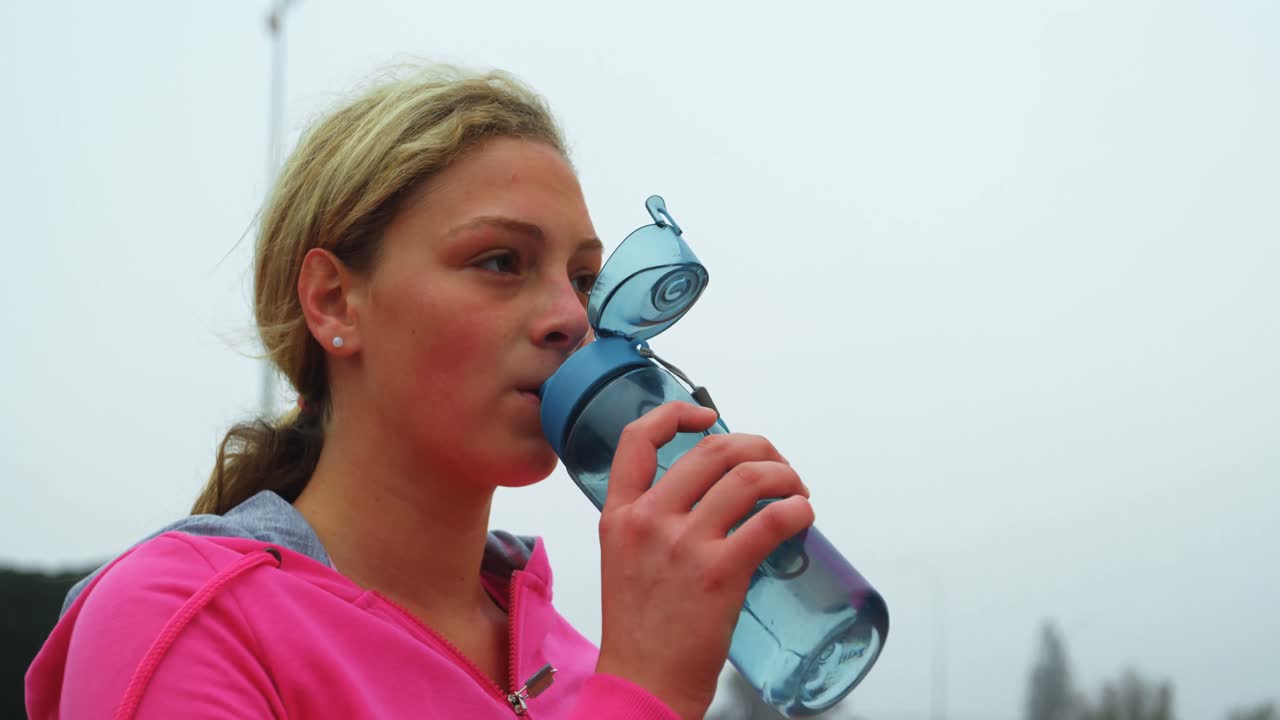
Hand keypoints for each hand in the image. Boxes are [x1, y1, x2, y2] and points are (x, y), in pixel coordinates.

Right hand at [593, 402, 814, 719]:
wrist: (643, 685)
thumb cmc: (640, 632)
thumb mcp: (624, 560)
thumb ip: (651, 523)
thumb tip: (706, 498)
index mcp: (619, 515)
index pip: (638, 439)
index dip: (676, 414)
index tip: (708, 416)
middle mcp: (649, 520)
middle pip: (712, 450)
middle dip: (756, 447)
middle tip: (776, 466)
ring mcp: (684, 544)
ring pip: (748, 477)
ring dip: (784, 476)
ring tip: (796, 492)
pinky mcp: (719, 572)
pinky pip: (771, 519)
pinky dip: (797, 508)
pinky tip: (803, 515)